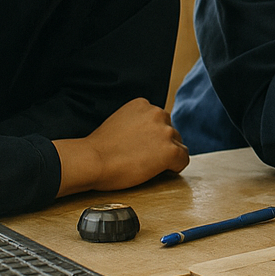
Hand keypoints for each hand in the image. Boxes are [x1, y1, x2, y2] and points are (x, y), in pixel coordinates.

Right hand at [55, 98, 189, 196]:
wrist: (91, 161)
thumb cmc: (99, 148)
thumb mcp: (119, 121)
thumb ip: (137, 122)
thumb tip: (148, 134)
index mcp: (143, 104)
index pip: (159, 120)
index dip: (151, 135)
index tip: (140, 145)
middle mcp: (158, 113)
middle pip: (170, 131)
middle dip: (160, 144)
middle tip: (143, 157)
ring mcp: (165, 132)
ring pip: (177, 145)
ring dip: (166, 155)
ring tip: (147, 164)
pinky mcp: (170, 151)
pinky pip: (183, 159)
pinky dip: (175, 167)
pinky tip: (161, 171)